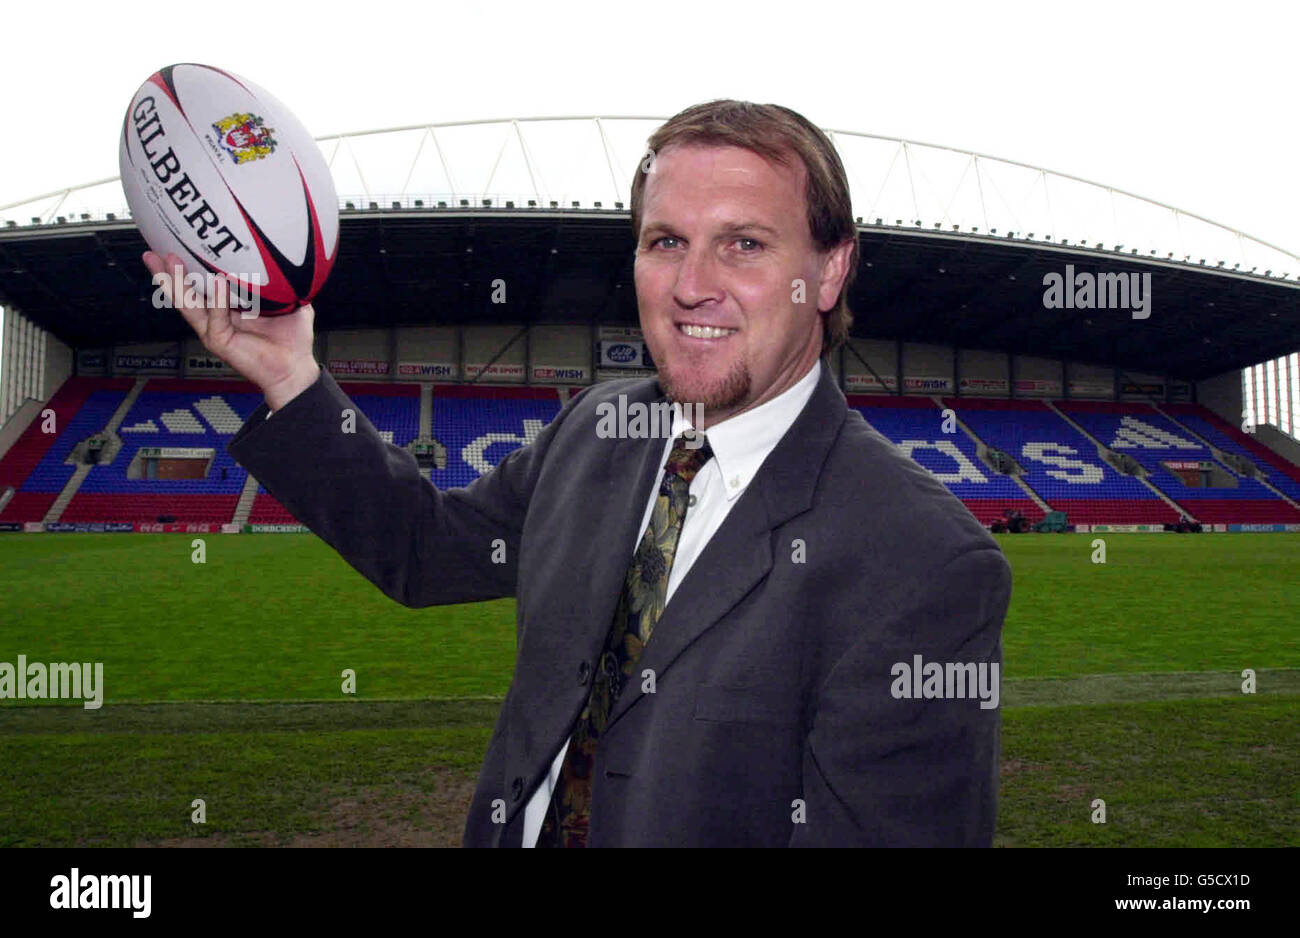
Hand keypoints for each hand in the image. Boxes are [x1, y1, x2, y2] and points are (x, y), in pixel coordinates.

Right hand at [142, 251, 319, 409]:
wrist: (295, 369)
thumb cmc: (292, 341)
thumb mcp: (289, 304)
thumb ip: (282, 283)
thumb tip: (288, 259)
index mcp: (228, 308)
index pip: (201, 286)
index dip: (187, 269)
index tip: (175, 247)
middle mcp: (217, 318)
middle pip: (184, 294)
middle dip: (166, 274)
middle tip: (152, 253)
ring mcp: (216, 331)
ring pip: (188, 305)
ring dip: (177, 283)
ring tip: (169, 262)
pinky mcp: (221, 342)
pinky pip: (215, 319)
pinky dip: (216, 301)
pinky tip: (218, 284)